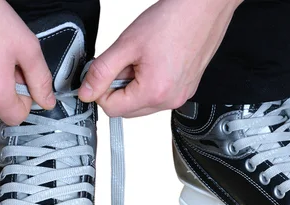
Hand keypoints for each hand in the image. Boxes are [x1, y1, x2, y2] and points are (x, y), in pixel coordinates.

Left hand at [78, 0, 242, 117]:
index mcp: (154, 93)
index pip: (112, 109)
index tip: (102, 73)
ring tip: (143, 59)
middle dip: (119, 89)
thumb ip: (101, 72)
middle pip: (128, 110)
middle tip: (125, 62)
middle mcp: (170, 100)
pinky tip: (156, 60)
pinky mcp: (187, 89)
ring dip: (135, 85)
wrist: (203, 9)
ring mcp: (181, 96)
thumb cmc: (173, 21)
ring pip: (143, 103)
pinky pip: (159, 95)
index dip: (101, 91)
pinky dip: (151, 82)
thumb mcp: (126, 45)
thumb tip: (87, 92)